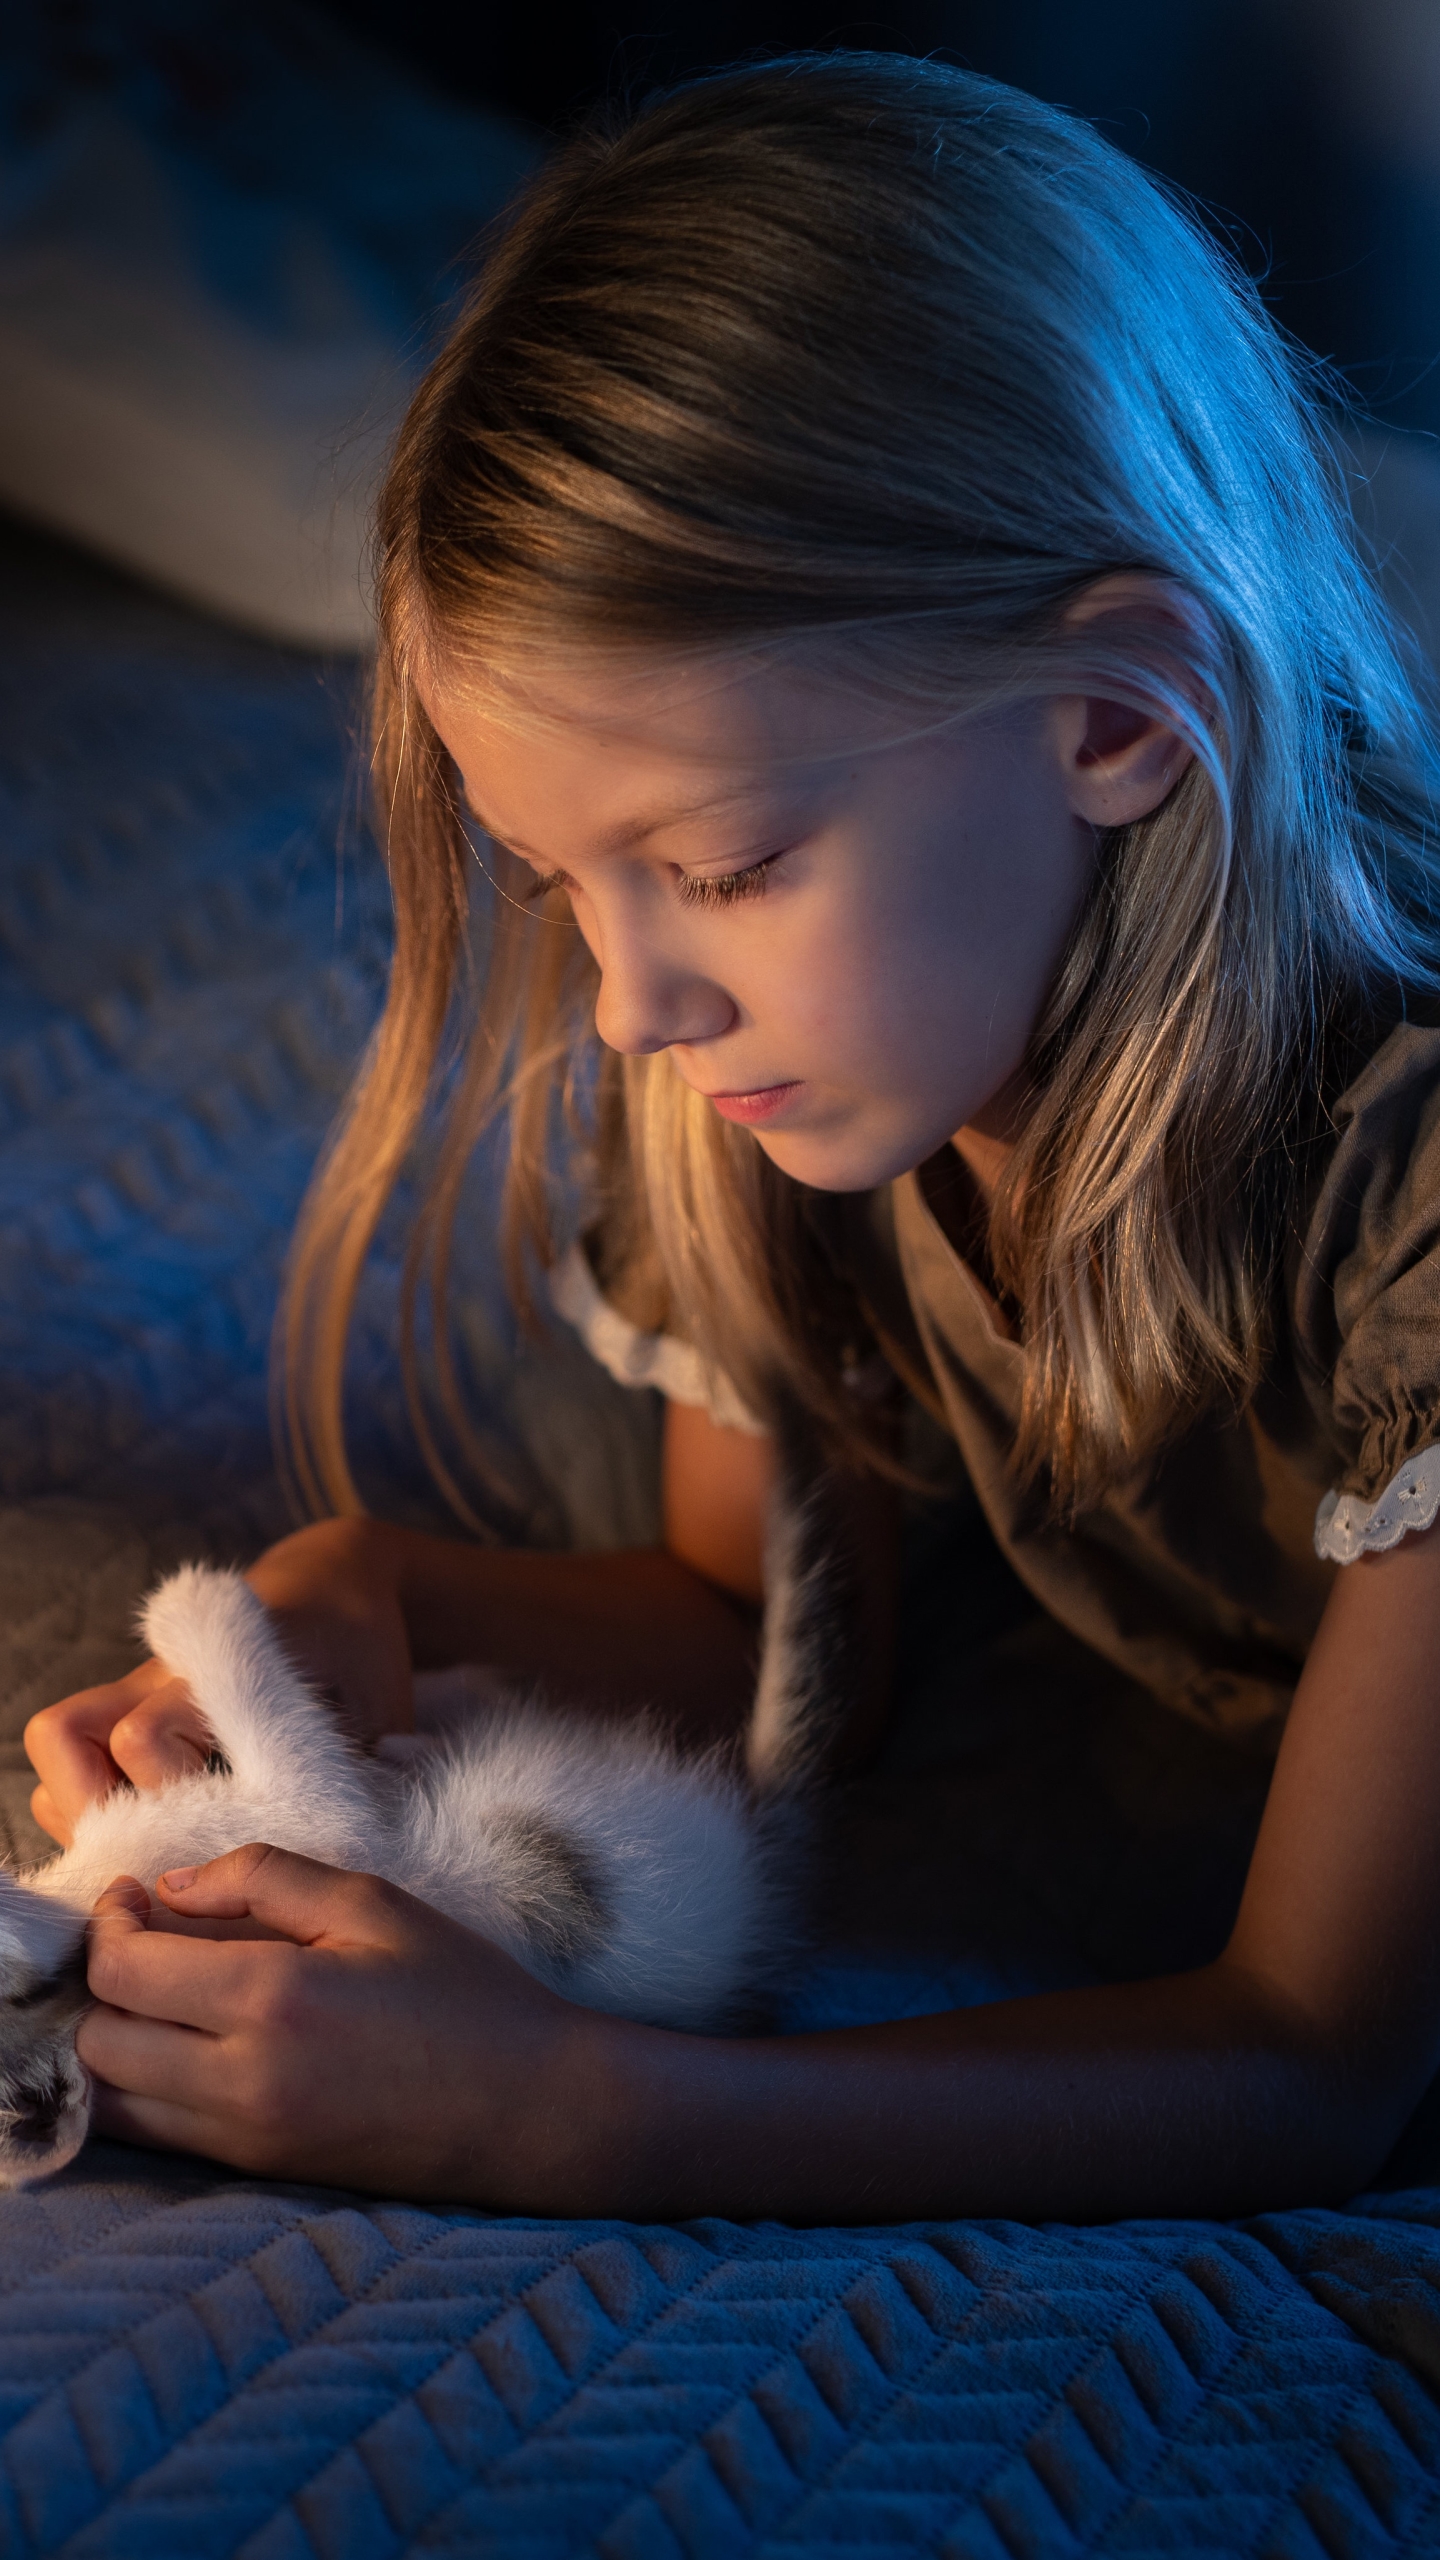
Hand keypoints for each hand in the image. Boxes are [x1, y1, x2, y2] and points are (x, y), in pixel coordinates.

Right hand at [25, 1518, 413, 1846]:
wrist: (336, 1588)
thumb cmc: (362, 1657)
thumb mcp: (376, 1711)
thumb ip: (354, 1778)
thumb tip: (328, 1857)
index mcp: (221, 1672)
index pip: (142, 1740)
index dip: (169, 1802)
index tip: (225, 1832)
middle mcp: (160, 1676)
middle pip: (64, 1734)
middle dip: (94, 1808)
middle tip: (155, 1851)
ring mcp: (137, 1688)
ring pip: (56, 1741)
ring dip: (82, 1803)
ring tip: (143, 1842)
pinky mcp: (131, 1705)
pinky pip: (73, 1751)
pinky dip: (88, 1795)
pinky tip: (148, 1825)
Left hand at [78, 1846, 606, 2202]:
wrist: (529, 2108)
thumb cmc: (463, 1993)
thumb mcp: (373, 1902)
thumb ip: (264, 1877)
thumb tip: (170, 1887)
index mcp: (271, 2000)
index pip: (122, 1971)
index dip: (107, 1925)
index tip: (132, 1896)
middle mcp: (241, 2081)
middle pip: (99, 2041)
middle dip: (101, 1983)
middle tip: (144, 1939)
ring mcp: (245, 2139)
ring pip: (113, 2103)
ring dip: (114, 2043)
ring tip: (159, 1996)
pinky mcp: (259, 2170)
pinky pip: (157, 2137)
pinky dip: (143, 2092)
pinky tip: (186, 2044)